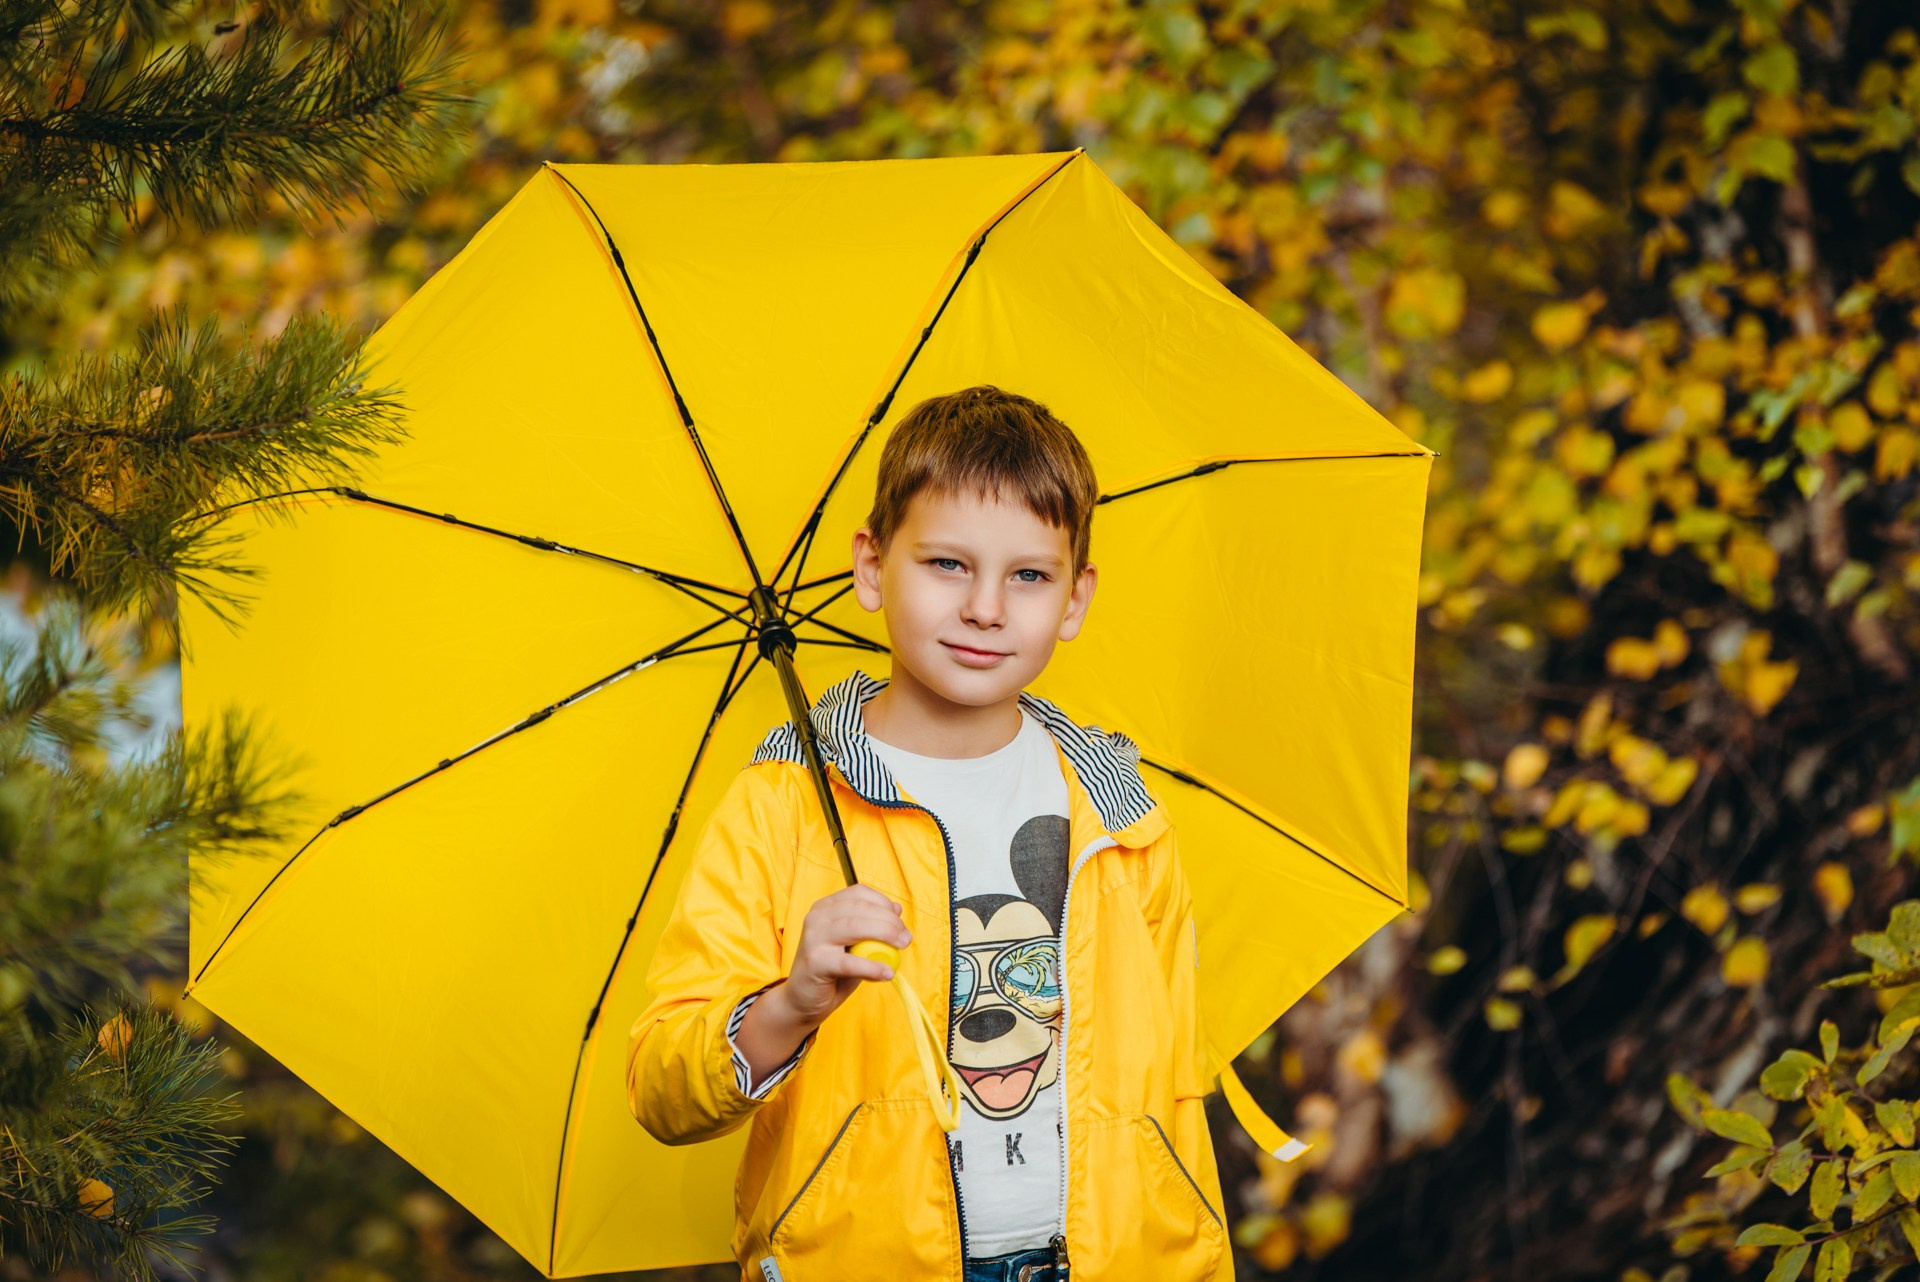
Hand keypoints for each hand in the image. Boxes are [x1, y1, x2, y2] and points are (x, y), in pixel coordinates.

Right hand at [768, 883, 911, 1031]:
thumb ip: (871, 925)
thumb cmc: (832, 970)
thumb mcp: (855, 943)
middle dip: (889, 921)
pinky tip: (886, 973)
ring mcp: (813, 938)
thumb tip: (897, 909)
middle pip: (860, 908)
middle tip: (906, 938)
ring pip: (855, 928)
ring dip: (884, 936)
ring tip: (900, 949)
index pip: (859, 893)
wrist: (803, 1000)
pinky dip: (872, 966)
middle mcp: (816, 917)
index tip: (900, 919)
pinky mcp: (815, 962)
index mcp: (825, 907)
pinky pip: (850, 962)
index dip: (884, 903)